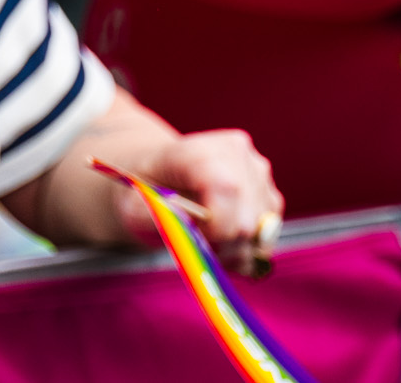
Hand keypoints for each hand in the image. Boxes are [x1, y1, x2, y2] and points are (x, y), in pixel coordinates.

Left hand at [3, 87, 284, 275]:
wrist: (156, 176)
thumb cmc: (142, 190)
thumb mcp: (132, 205)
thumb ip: (156, 218)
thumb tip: (190, 231)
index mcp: (197, 150)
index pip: (226, 187)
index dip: (217, 225)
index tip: (198, 239)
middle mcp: (238, 154)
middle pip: (247, 217)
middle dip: (224, 246)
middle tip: (198, 247)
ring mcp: (259, 173)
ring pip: (262, 232)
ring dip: (236, 250)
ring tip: (206, 241)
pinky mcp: (269, 194)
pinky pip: (268, 237)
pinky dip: (246, 249)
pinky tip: (221, 241)